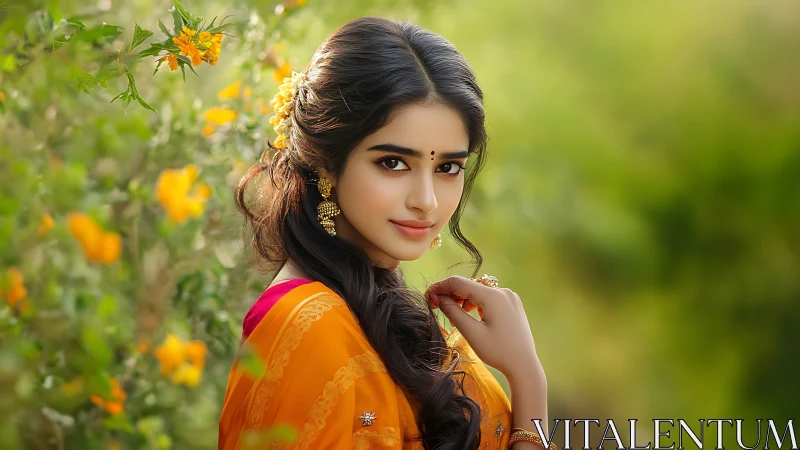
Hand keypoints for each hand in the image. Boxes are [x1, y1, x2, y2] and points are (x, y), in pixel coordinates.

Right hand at [425, 276, 540, 378]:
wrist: (524, 365)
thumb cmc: (498, 352)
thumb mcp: (472, 333)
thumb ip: (453, 312)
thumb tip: (438, 298)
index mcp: (493, 296)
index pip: (459, 283)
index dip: (440, 287)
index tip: (427, 296)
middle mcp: (503, 291)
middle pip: (469, 285)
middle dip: (451, 294)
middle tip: (437, 307)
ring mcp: (509, 296)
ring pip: (478, 291)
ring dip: (463, 300)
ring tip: (455, 317)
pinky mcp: (512, 304)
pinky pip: (488, 297)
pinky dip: (476, 303)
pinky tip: (471, 317)